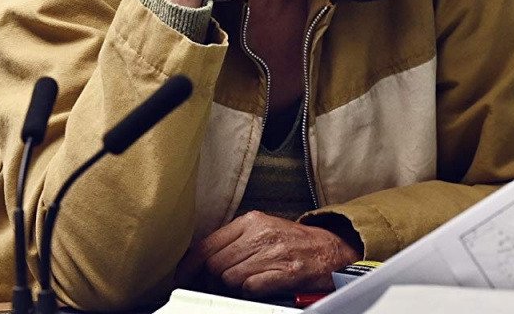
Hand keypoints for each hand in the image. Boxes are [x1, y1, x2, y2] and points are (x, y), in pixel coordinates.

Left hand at [178, 211, 359, 296]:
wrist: (330, 249)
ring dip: (231, 287)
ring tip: (243, 285)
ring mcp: (273, 252)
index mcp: (252, 221)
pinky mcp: (285, 271)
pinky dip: (249, 292)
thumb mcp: (263, 229)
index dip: (190, 265)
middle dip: (210, 281)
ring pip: (229, 278)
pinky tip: (258, 287)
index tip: (182, 277)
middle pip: (215, 264)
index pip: (207, 244)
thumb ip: (235, 240)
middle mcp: (261, 233)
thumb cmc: (294, 241)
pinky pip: (250, 288)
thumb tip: (202, 260)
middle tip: (214, 287)